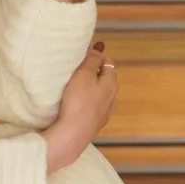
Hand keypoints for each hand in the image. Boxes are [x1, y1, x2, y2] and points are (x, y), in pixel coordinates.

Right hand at [43, 42, 116, 173]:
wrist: (72, 135)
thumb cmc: (78, 103)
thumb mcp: (84, 75)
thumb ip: (92, 60)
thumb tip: (100, 47)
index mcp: (112, 84)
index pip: (108, 62)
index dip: (96, 55)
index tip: (83, 53)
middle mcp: (112, 99)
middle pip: (105, 79)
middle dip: (94, 72)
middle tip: (77, 68)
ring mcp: (104, 114)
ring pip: (99, 94)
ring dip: (90, 88)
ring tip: (75, 86)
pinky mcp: (94, 125)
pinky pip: (92, 108)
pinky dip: (86, 102)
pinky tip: (76, 104)